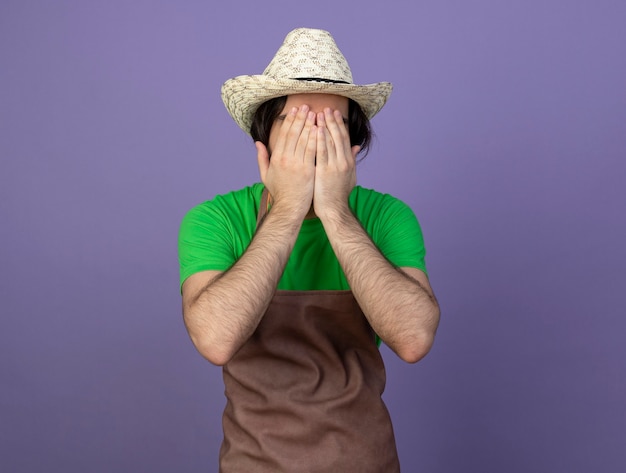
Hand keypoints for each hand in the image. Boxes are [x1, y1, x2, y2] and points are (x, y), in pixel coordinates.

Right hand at [256, 105, 316, 219]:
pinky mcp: (308, 170)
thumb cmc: (279, 192)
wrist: (289, 207)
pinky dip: (316, 139)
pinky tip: (320, 129)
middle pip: (294, 133)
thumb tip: (258, 142)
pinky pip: (312, 151)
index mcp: (276, 158)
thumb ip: (262, 157)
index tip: (295, 110)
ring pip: (304, 140)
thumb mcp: (265, 175)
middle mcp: (285, 159)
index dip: (290, 121)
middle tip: (306, 106)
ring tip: (315, 114)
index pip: (284, 134)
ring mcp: (297, 164)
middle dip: (300, 118)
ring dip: (310, 125)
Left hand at [313, 108, 359, 219]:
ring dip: (324, 126)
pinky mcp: (324, 172)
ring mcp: (334, 166)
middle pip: (338, 136)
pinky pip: (321, 153)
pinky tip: (315, 129)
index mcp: (348, 161)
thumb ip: (352, 159)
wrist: (334, 210)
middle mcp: (343, 162)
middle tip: (326, 108)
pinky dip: (319, 140)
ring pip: (330, 142)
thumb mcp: (350, 176)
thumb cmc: (338, 194)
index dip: (339, 124)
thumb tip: (356, 146)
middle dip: (332, 121)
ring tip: (319, 113)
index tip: (334, 113)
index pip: (344, 138)